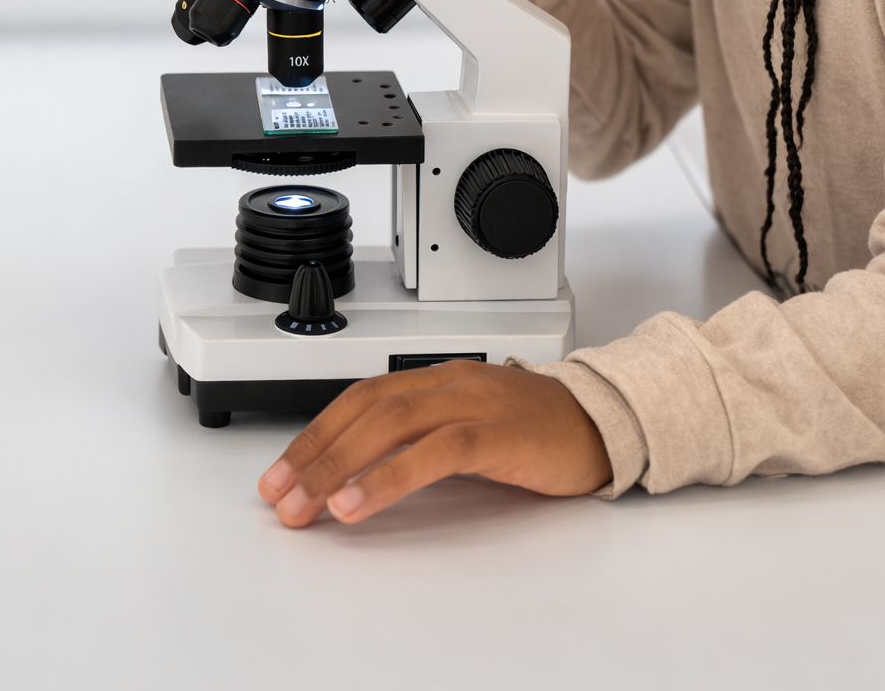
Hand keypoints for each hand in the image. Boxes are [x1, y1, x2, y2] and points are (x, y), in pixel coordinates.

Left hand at [257, 360, 611, 526]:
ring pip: (391, 424)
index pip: (361, 397)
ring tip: (307, 505)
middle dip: (315, 453)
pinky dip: (390, 477)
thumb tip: (361, 472)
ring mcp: (474, 403)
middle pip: (365, 408)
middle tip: (280, 496)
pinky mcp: (497, 433)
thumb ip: (421, 439)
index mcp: (438, 379)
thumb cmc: (536, 431)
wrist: (604, 423)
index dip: (316, 432)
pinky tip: (359, 505)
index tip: (281, 472)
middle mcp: (449, 383)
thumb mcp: (467, 427)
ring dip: (339, 465)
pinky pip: (435, 451)